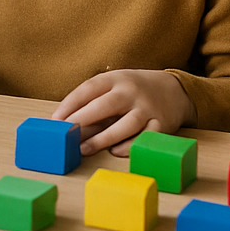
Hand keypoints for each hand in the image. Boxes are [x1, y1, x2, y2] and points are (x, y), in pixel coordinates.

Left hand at [52, 69, 196, 156]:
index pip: (89, 89)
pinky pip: (144, 138)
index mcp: (116, 79)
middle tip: (66, 135)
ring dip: (102, 139)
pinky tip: (114, 151)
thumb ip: (93, 102)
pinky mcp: (162, 124)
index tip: (56, 119)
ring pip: (125, 124)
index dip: (70, 104)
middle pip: (105, 105)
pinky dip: (129, 146)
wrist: (174, 90)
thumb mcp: (114, 86)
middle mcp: (132, 91)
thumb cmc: (133, 90)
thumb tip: (66, 124)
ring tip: (83, 149)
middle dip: (83, 120)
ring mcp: (148, 108)